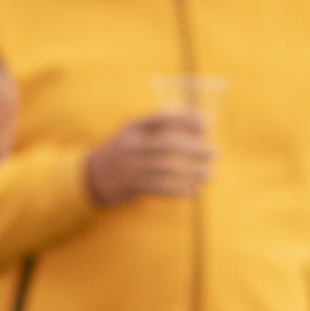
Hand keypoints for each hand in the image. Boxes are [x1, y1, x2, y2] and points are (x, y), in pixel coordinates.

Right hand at [85, 113, 215, 204]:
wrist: (93, 175)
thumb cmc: (125, 150)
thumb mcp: (135, 133)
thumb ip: (160, 129)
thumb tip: (199, 127)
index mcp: (134, 126)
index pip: (162, 118)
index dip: (186, 120)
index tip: (208, 125)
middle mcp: (133, 145)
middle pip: (167, 145)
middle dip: (194, 149)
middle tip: (216, 153)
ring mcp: (132, 167)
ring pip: (166, 169)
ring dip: (192, 173)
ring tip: (210, 174)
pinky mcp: (133, 186)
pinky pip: (160, 188)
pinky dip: (179, 190)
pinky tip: (195, 191)